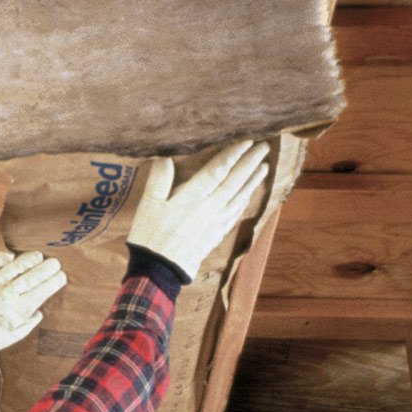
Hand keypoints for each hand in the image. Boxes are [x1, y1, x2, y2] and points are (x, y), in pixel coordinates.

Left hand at [0, 250, 67, 358]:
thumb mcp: (13, 336)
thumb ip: (29, 322)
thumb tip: (39, 309)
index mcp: (17, 311)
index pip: (42, 291)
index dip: (54, 281)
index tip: (61, 276)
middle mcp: (6, 294)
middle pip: (32, 276)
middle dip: (47, 268)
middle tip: (55, 263)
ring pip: (16, 265)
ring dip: (29, 259)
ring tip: (38, 256)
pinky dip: (5, 257)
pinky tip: (12, 257)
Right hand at [126, 140, 269, 280]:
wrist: (161, 270)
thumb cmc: (150, 235)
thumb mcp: (148, 204)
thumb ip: (158, 180)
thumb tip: (166, 158)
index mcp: (193, 197)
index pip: (218, 171)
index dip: (233, 155)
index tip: (246, 141)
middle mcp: (210, 207)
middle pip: (234, 181)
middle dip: (250, 163)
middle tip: (264, 148)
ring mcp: (216, 222)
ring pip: (239, 197)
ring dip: (252, 181)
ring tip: (264, 167)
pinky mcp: (216, 234)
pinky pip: (235, 213)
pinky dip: (244, 201)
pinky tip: (248, 196)